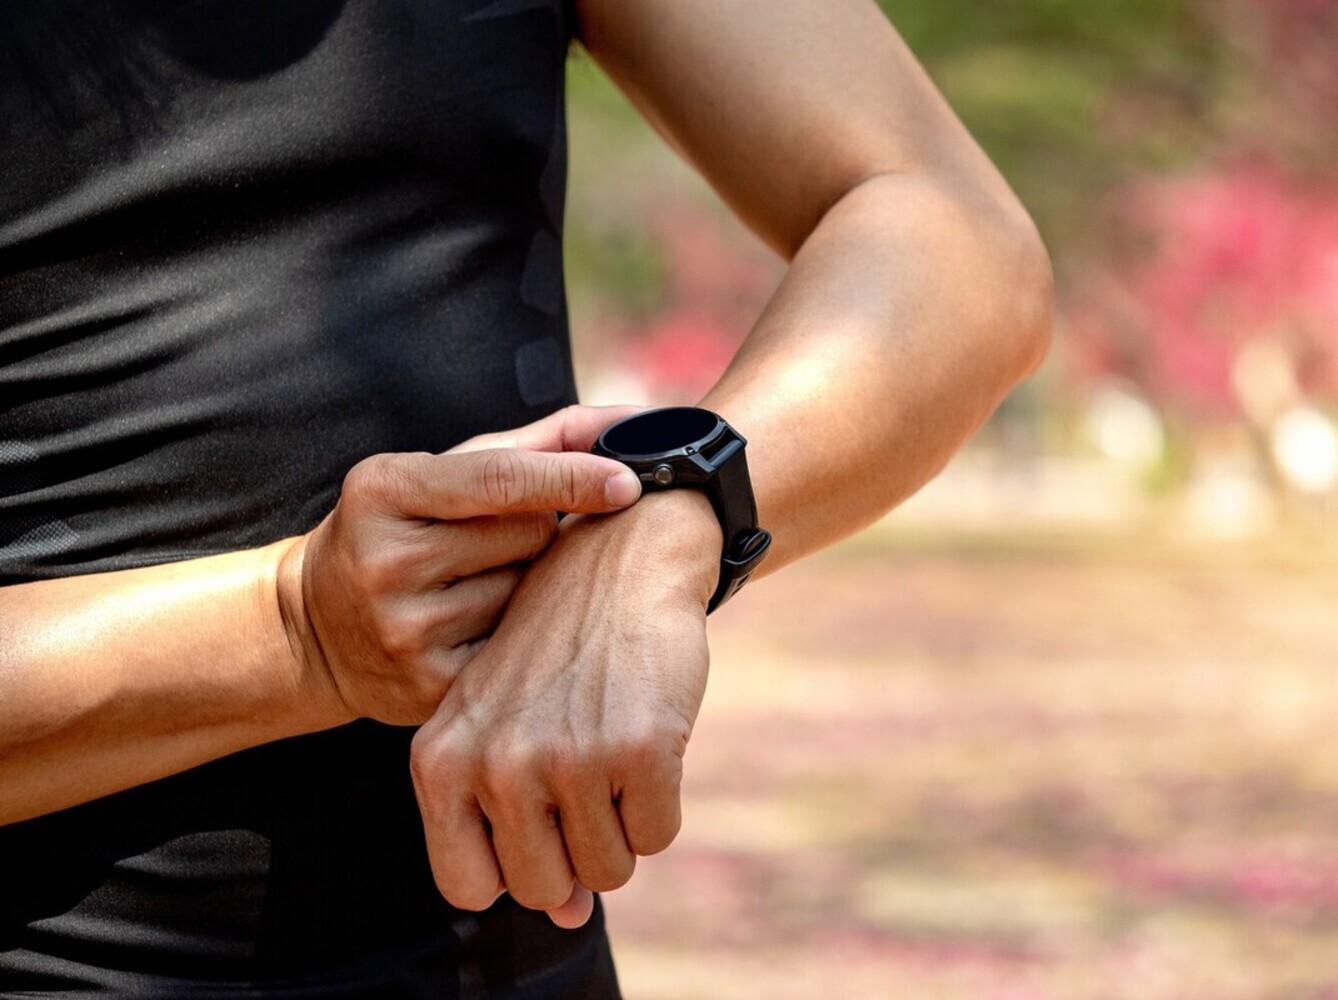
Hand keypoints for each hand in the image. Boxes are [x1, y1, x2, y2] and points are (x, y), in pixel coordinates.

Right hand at [279, 406, 643, 726]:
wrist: (314, 631)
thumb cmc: (401, 531)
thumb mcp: (438, 473)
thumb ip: (535, 444)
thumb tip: (626, 421)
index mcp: (383, 491)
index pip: (500, 480)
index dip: (573, 478)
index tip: (629, 481)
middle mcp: (386, 561)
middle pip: (528, 535)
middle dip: (537, 531)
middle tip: (499, 542)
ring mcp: (405, 632)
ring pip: (529, 594)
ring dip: (528, 585)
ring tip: (481, 585)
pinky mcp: (429, 689)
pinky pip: (519, 649)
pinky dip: (518, 633)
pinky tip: (484, 627)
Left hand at [409, 489, 722, 926]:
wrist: (619, 560)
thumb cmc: (555, 655)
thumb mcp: (506, 729)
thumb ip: (518, 828)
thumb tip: (569, 919)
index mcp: (440, 761)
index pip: (468, 887)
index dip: (513, 864)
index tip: (536, 816)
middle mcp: (496, 765)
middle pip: (543, 887)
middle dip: (575, 849)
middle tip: (585, 776)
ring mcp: (567, 758)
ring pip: (608, 870)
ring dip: (621, 824)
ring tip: (612, 747)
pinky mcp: (639, 749)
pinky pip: (658, 836)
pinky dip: (661, 800)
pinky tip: (647, 735)